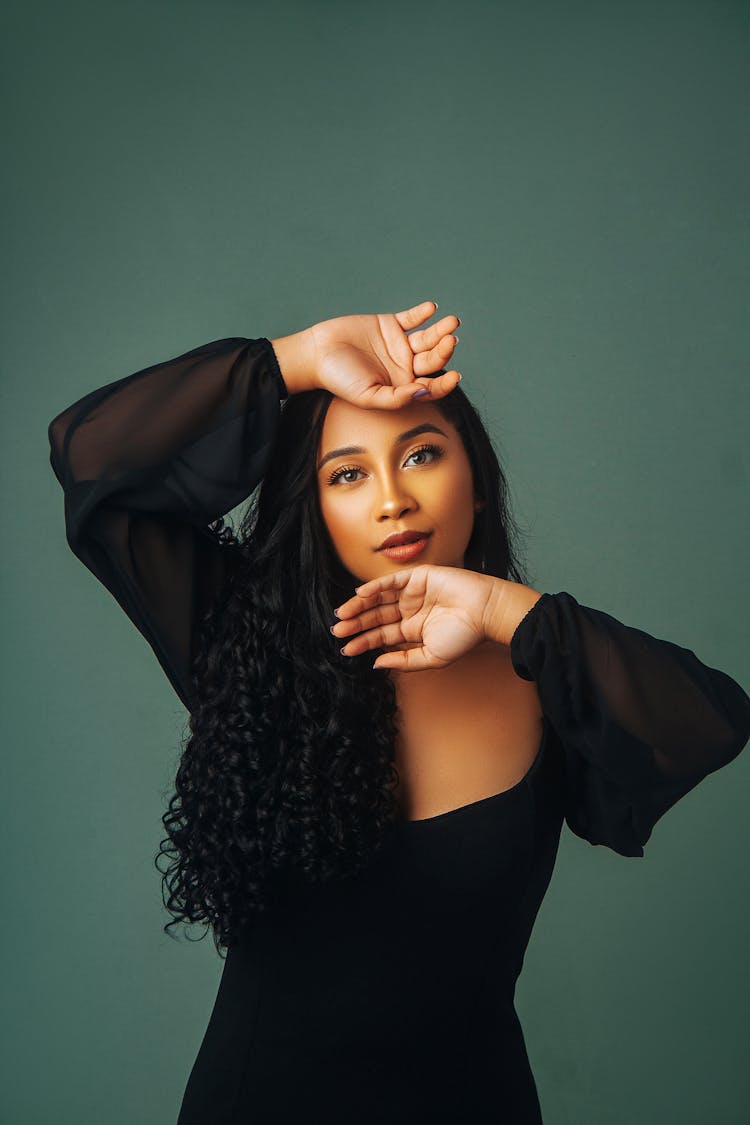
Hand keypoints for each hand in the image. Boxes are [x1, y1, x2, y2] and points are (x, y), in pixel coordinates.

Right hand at [306, 301, 460, 408]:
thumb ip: (395, 398)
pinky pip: (412, 318)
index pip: (431, 387)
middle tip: (450, 341)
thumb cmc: (340, 380)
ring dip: (441, 330)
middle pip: (433, 359)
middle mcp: (406, 366)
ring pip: (428, 338)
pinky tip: (431, 309)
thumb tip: (423, 392)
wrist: (317, 353)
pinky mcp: (391, 325)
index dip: (445, 383)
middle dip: (444, 351)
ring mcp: (400, 345)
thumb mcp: (368, 397)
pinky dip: (422, 313)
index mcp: (403, 387)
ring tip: (451, 322)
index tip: (455, 376)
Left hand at [331, 564, 501, 670]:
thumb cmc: (465, 635)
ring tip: (342, 616)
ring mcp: (412, 593)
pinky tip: (359, 596)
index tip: (345, 650)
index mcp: (413, 630)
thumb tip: (377, 664)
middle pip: (376, 617)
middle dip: (356, 624)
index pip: (382, 635)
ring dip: (359, 607)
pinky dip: (374, 587)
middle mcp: (410, 610)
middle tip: (337, 631)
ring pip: (378, 599)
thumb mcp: (432, 657)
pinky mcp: (417, 577)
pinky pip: (390, 582)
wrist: (485, 612)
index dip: (363, 641)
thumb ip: (404, 661)